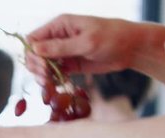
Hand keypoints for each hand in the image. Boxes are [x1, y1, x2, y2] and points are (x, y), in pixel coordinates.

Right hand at [25, 15, 141, 82]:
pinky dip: (53, 80)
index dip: (33, 54)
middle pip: (35, 54)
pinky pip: (54, 73)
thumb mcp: (86, 42)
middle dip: (37, 67)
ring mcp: (63, 52)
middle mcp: (58, 38)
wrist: (130, 48)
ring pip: (42, 65)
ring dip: (43, 76)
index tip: (43, 66)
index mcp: (60, 25)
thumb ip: (61, 47)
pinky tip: (59, 85)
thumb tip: (35, 49)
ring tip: (51, 84)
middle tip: (47, 78)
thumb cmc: (111, 37)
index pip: (33, 39)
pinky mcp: (70, 65)